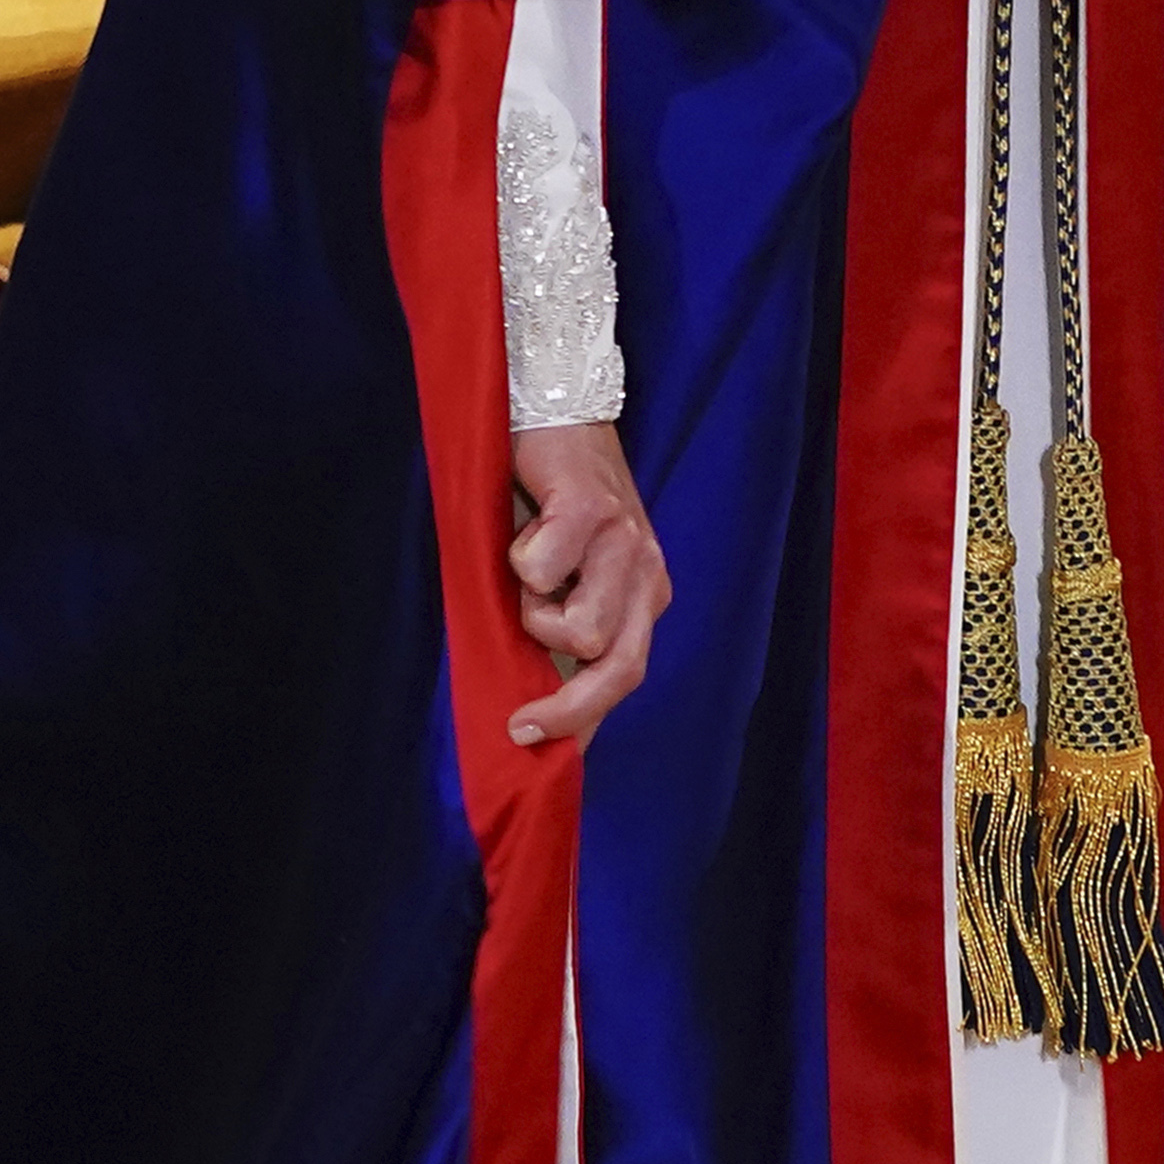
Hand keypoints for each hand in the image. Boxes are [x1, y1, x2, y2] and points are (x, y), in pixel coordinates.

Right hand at [500, 418, 668, 747]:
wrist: (554, 412)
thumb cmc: (548, 500)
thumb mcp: (566, 572)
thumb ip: (561, 623)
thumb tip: (532, 698)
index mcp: (646, 593)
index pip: (628, 675)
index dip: (585, 723)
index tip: (539, 751)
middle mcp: (647, 573)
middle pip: (619, 670)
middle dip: (566, 708)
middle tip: (518, 722)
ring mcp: (625, 544)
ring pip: (580, 629)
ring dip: (533, 611)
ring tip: (524, 573)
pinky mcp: (592, 512)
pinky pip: (541, 571)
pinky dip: (517, 560)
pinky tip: (525, 530)